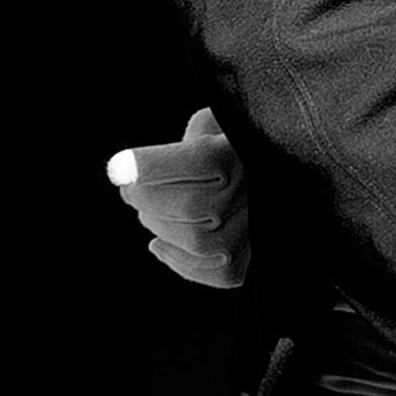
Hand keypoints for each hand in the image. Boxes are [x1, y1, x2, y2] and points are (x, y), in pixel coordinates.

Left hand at [105, 106, 252, 288]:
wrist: (279, 169)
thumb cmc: (234, 140)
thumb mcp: (216, 121)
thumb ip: (191, 136)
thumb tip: (133, 171)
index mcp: (243, 150)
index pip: (197, 158)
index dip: (150, 166)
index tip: (116, 169)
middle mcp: (255, 191)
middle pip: (190, 204)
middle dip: (147, 198)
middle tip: (129, 188)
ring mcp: (258, 229)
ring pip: (198, 241)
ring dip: (159, 226)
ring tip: (147, 210)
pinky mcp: (256, 259)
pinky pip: (216, 273)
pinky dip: (178, 260)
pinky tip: (159, 243)